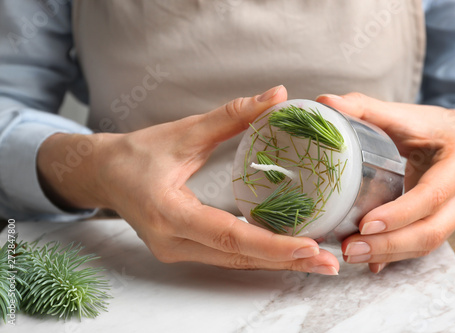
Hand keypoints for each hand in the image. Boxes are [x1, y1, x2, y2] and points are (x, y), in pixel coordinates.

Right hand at [37, 86, 338, 274]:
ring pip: (234, 262)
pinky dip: (256, 255)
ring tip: (315, 262)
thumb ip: (232, 115)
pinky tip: (283, 252)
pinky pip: (225, 257)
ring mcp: (175, 251)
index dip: (272, 244)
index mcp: (169, 212)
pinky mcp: (180, 250)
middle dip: (285, 262)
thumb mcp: (184, 131)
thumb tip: (277, 96)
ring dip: (275, 263)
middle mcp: (172, 241)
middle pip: (238, 257)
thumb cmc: (137, 152)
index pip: (229, 235)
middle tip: (328, 264)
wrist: (104, 174)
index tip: (310, 247)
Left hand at [316, 92, 454, 272]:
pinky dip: (395, 255)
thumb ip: (365, 108)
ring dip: (389, 254)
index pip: (432, 194)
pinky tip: (369, 262)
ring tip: (350, 254)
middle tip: (350, 247)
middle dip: (389, 244)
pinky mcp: (444, 223)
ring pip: (428, 244)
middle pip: (431, 230)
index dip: (400, 213)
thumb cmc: (430, 127)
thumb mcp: (404, 115)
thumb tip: (324, 103)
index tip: (365, 224)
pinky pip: (421, 245)